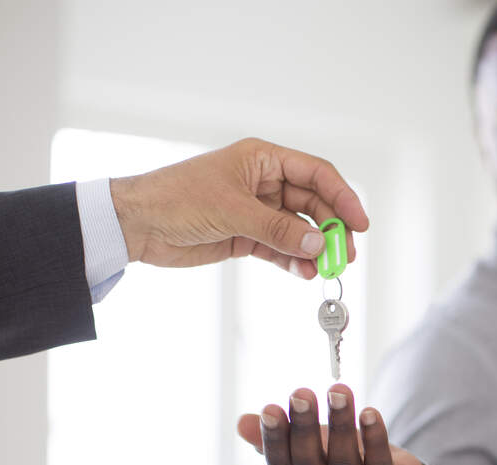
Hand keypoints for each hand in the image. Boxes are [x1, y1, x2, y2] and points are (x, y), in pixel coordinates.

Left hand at [111, 137, 367, 276]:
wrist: (137, 225)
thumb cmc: (176, 198)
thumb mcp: (232, 211)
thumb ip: (278, 229)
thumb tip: (317, 245)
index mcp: (262, 159)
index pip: (316, 174)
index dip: (342, 197)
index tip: (359, 222)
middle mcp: (264, 182)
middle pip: (313, 204)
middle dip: (331, 229)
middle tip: (345, 253)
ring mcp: (256, 210)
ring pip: (299, 230)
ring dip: (314, 249)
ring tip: (326, 268)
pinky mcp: (246, 236)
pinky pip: (280, 248)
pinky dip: (294, 261)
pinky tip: (304, 273)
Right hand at [236, 384, 428, 464]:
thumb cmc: (340, 461)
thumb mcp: (309, 449)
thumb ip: (277, 437)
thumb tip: (241, 422)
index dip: (274, 439)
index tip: (270, 407)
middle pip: (310, 463)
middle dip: (304, 427)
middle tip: (302, 393)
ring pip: (344, 462)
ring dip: (341, 424)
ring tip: (338, 390)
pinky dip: (375, 439)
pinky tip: (370, 412)